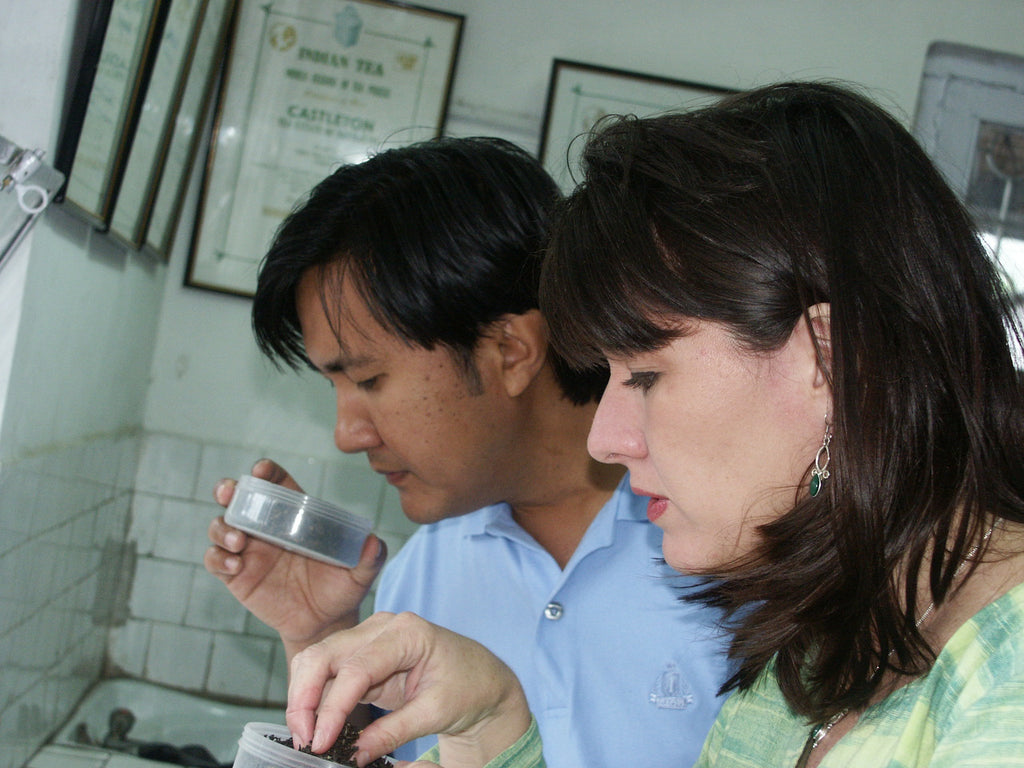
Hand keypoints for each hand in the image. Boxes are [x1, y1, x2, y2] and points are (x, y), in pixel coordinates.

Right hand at [204, 459, 386, 658]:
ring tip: (238, 541)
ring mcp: (249, 551)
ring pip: (221, 527)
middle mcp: (267, 527)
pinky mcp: (237, 576)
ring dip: (223, 528)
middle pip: (238, 498)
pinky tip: (235, 565)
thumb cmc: (341, 588)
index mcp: (295, 515)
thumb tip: (373, 542)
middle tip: (229, 493)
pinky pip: (216, 561)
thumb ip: (369, 557)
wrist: (325, 623)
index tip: (261, 471)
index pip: (276, 483)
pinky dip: (219, 558)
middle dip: (229, 489)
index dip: (266, 472)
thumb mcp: (359, 573)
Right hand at [287, 612, 531, 767]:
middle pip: (325, 654)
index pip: (356, 668)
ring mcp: (369, 637)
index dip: (332, 707)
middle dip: (305, 698)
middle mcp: (382, 627)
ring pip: (318, 660)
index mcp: (407, 633)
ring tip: (306, 737)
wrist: (481, 678)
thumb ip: (393, 732)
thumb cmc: (467, 687)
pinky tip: (315, 725)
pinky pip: (328, 671)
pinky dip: (316, 697)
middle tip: (304, 741)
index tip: (321, 742)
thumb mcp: (435, 713)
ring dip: (305, 698)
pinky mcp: (363, 655)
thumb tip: (353, 753)